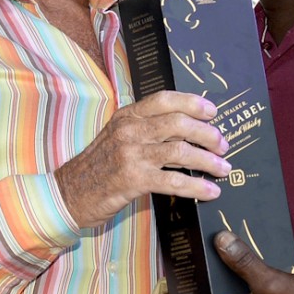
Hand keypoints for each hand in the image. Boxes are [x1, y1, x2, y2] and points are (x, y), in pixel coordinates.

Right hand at [55, 91, 230, 228]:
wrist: (69, 194)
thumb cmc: (99, 167)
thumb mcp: (117, 137)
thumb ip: (145, 129)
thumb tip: (186, 129)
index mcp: (127, 116)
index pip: (164, 99)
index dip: (193, 103)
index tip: (213, 111)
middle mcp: (129, 130)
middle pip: (179, 124)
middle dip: (207, 134)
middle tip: (222, 145)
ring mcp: (131, 155)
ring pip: (180, 152)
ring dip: (208, 160)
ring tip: (224, 168)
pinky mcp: (132, 180)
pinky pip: (173, 181)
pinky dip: (197, 186)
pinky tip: (211, 191)